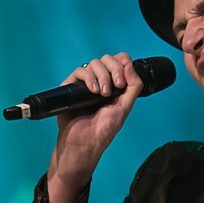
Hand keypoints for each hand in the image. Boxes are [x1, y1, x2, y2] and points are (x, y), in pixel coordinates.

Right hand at [48, 52, 142, 202]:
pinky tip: (93, 91)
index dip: (122, 63)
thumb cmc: (103, 130)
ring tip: (102, 94)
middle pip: (106, 59)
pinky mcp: (71, 87)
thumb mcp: (124, 108)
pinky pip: (79, 71)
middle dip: (114, 69)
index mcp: (113, 85)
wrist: (84, 144)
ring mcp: (84, 83)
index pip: (118, 61)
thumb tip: (129, 64)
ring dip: (102, 76)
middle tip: (116, 86)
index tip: (123, 80)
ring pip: (94, 63)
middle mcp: (99, 81)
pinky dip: (88, 78)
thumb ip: (132, 86)